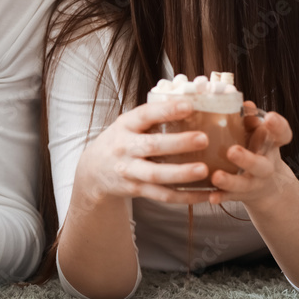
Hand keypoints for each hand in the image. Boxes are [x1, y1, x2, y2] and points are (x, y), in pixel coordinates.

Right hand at [74, 96, 211, 206]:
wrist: (93, 170)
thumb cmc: (120, 140)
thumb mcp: (128, 124)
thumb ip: (152, 116)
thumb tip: (190, 102)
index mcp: (126, 125)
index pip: (145, 115)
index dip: (166, 110)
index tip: (189, 106)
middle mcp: (125, 147)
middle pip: (152, 146)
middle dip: (178, 143)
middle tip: (203, 139)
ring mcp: (129, 171)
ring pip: (156, 174)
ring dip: (181, 173)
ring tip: (204, 169)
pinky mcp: (136, 189)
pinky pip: (162, 195)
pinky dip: (184, 196)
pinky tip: (203, 194)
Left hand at [208, 102, 294, 209]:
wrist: (268, 186)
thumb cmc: (255, 148)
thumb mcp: (257, 133)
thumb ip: (250, 120)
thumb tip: (243, 104)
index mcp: (270, 146)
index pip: (282, 134)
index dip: (278, 126)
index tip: (270, 117)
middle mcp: (265, 166)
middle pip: (261, 165)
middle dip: (247, 159)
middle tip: (232, 151)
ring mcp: (253, 182)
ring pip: (244, 184)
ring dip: (230, 181)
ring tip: (216, 176)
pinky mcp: (240, 195)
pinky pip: (230, 198)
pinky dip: (221, 196)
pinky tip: (211, 196)